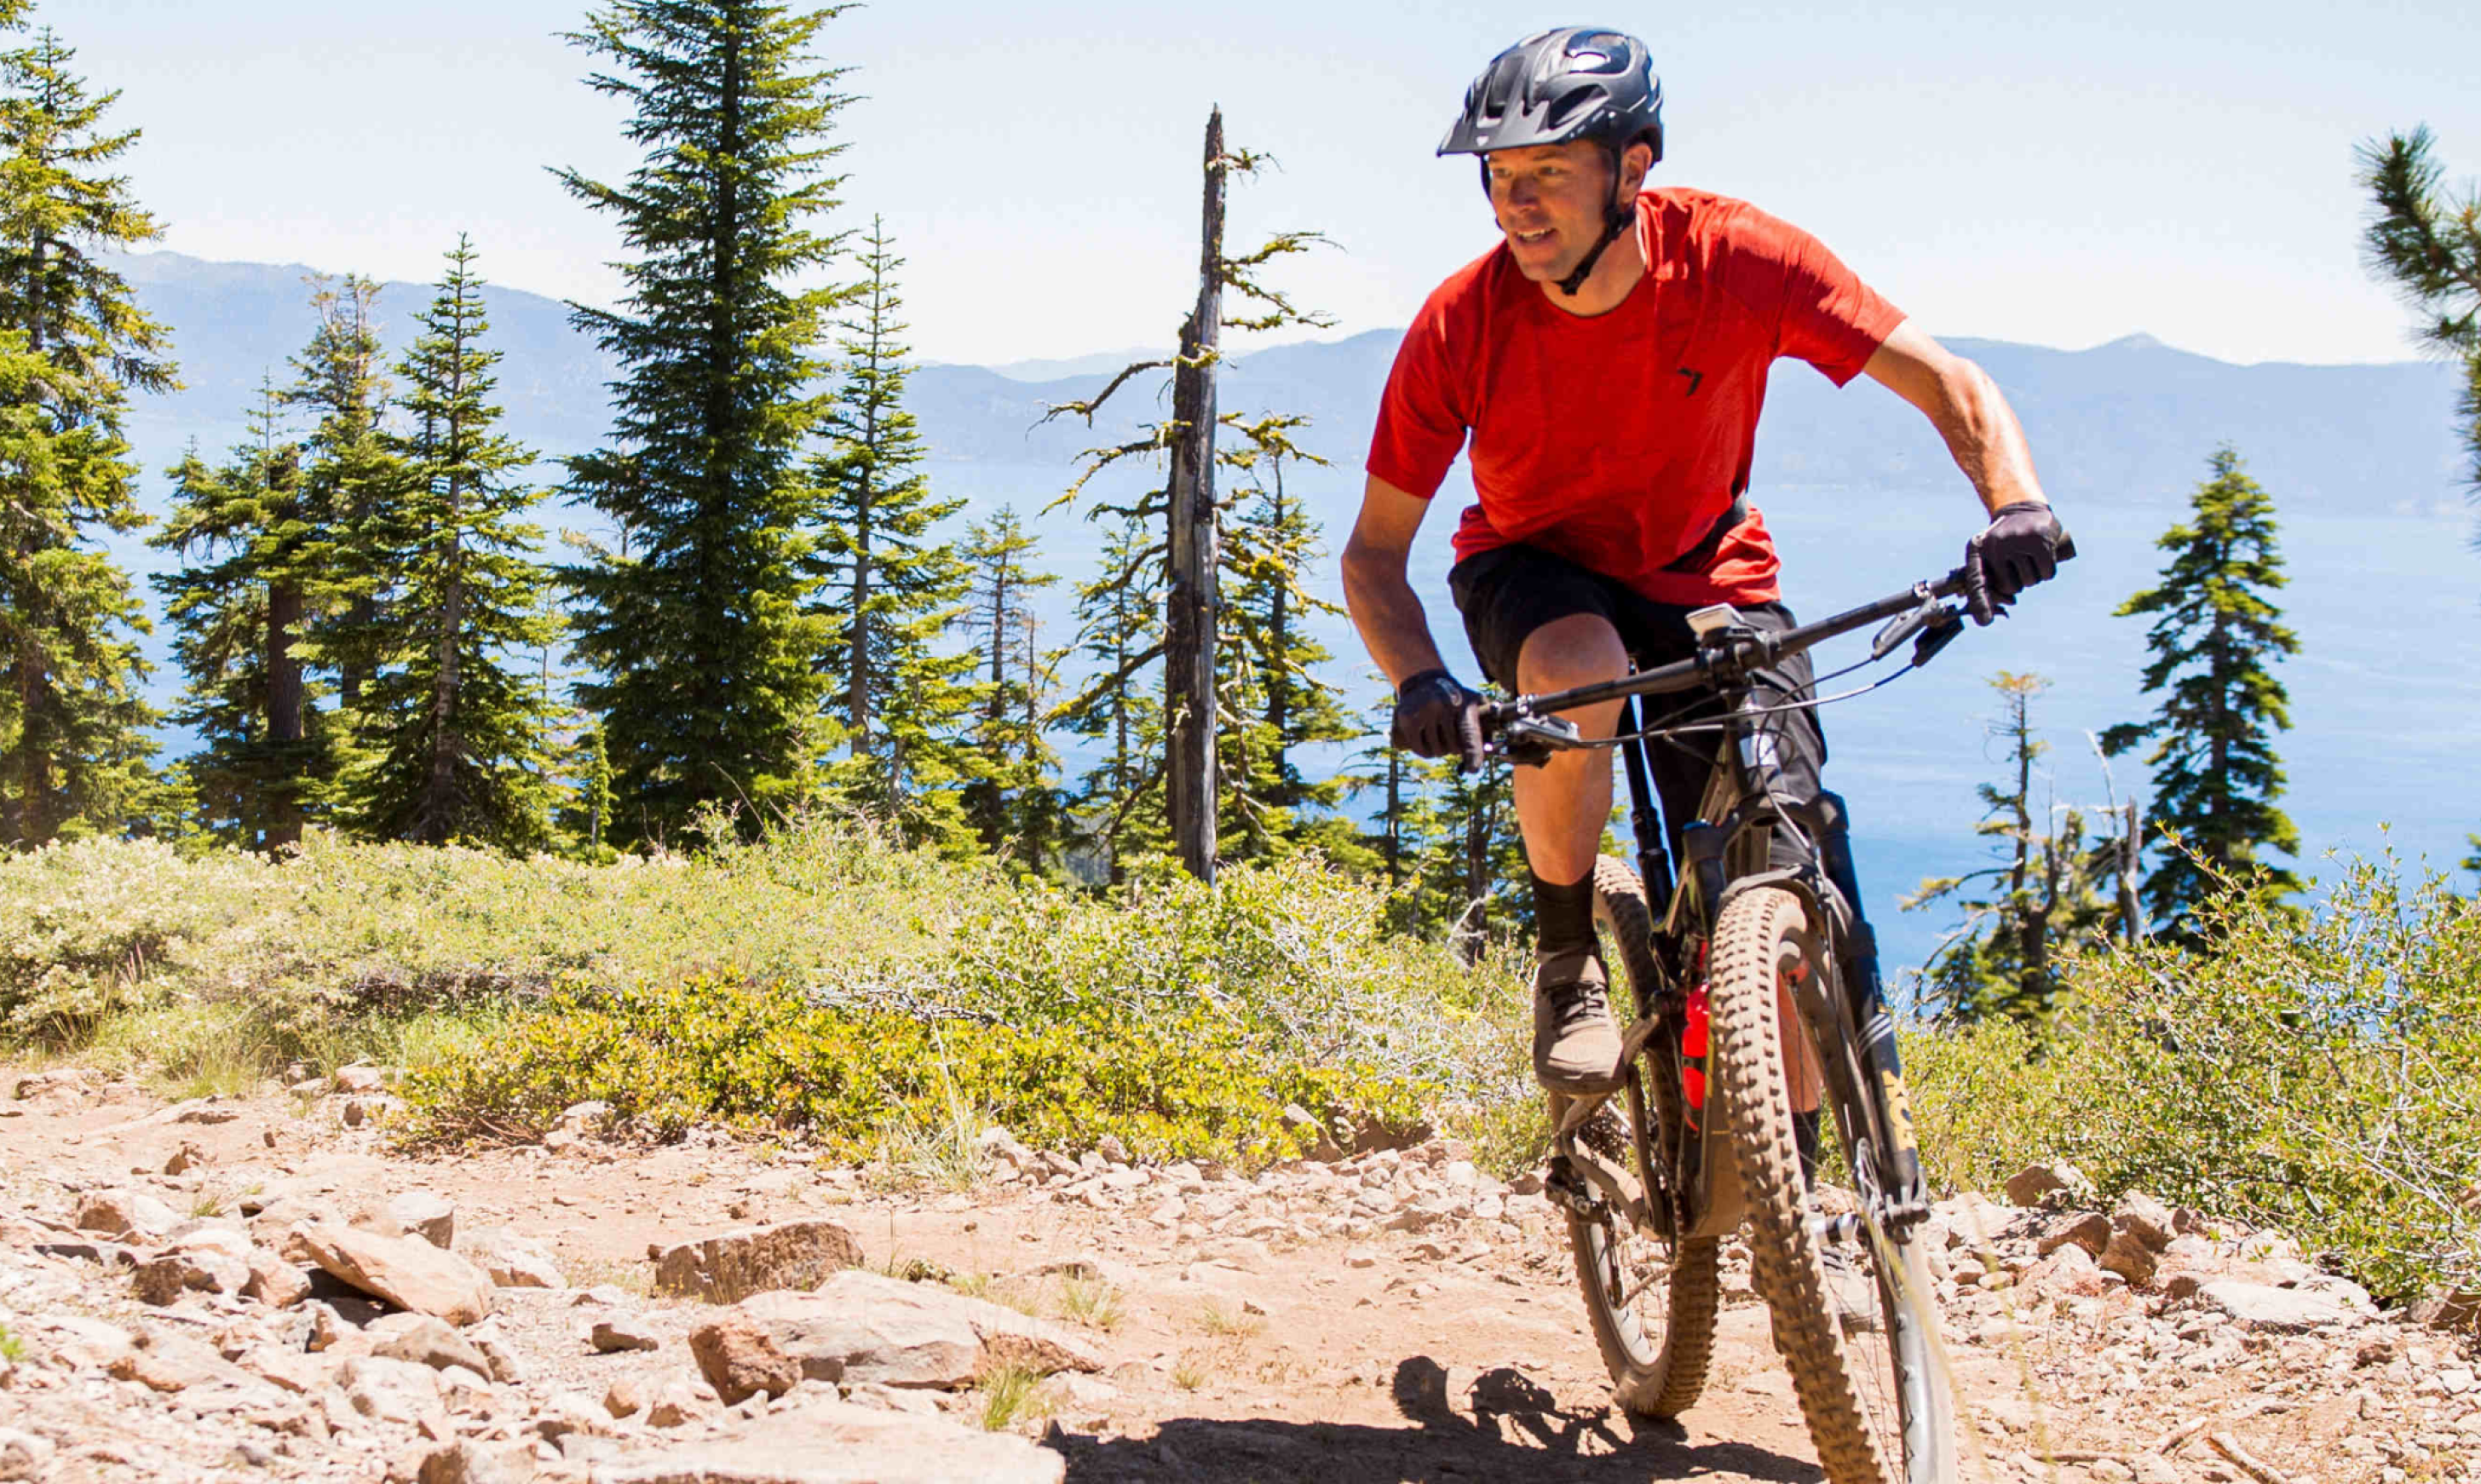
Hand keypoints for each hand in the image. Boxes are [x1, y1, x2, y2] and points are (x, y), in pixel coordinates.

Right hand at [1391, 669, 1483, 772]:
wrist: (1424, 681)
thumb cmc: (1456, 699)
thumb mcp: (1475, 703)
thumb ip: (1487, 727)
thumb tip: (1489, 752)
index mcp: (1463, 703)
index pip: (1469, 732)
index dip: (1473, 752)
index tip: (1473, 769)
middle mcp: (1444, 705)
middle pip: (1453, 747)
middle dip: (1454, 749)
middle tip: (1451, 736)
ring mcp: (1425, 711)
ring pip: (1437, 750)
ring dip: (1440, 751)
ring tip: (1439, 737)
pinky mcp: (1408, 719)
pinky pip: (1421, 749)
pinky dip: (1426, 753)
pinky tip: (1428, 745)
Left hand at [1964, 502, 2065, 624]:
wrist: (2022, 508)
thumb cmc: (2003, 539)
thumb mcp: (1988, 553)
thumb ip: (1985, 580)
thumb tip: (1989, 616)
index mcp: (1981, 550)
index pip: (1979, 581)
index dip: (1982, 602)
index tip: (1985, 622)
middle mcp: (1997, 546)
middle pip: (2013, 588)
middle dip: (2020, 582)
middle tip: (2021, 564)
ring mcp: (2019, 542)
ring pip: (2031, 581)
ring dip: (2035, 576)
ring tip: (2030, 558)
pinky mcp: (2041, 541)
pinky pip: (2047, 574)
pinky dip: (2048, 572)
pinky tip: (2045, 559)